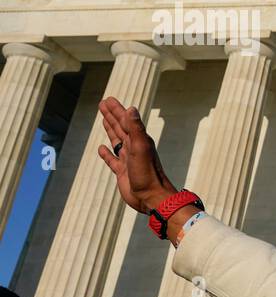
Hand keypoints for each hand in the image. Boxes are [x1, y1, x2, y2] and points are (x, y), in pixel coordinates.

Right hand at [96, 97, 176, 213]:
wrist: (152, 197)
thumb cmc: (148, 173)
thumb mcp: (141, 147)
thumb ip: (135, 128)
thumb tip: (131, 108)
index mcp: (138, 140)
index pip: (125, 120)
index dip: (116, 110)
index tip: (107, 99)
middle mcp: (133, 148)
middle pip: (120, 127)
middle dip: (112, 115)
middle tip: (102, 103)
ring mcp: (128, 160)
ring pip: (116, 140)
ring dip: (110, 129)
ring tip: (104, 119)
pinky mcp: (122, 172)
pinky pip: (112, 159)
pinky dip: (106, 153)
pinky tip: (101, 148)